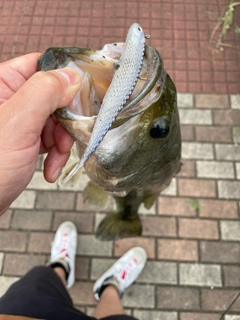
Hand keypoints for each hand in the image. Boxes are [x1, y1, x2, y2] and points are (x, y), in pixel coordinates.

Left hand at [0, 53, 80, 214]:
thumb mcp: (18, 124)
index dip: (64, 79)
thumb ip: (44, 93)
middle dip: (64, 122)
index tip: (80, 98)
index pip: (41, 65)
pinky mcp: (24, 139)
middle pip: (54, 96)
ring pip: (56, 120)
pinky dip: (55, 154)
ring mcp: (18, 121)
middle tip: (63, 141)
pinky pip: (50, 138)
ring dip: (61, 142)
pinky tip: (50, 168)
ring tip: (54, 161)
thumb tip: (72, 76)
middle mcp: (10, 99)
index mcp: (2, 83)